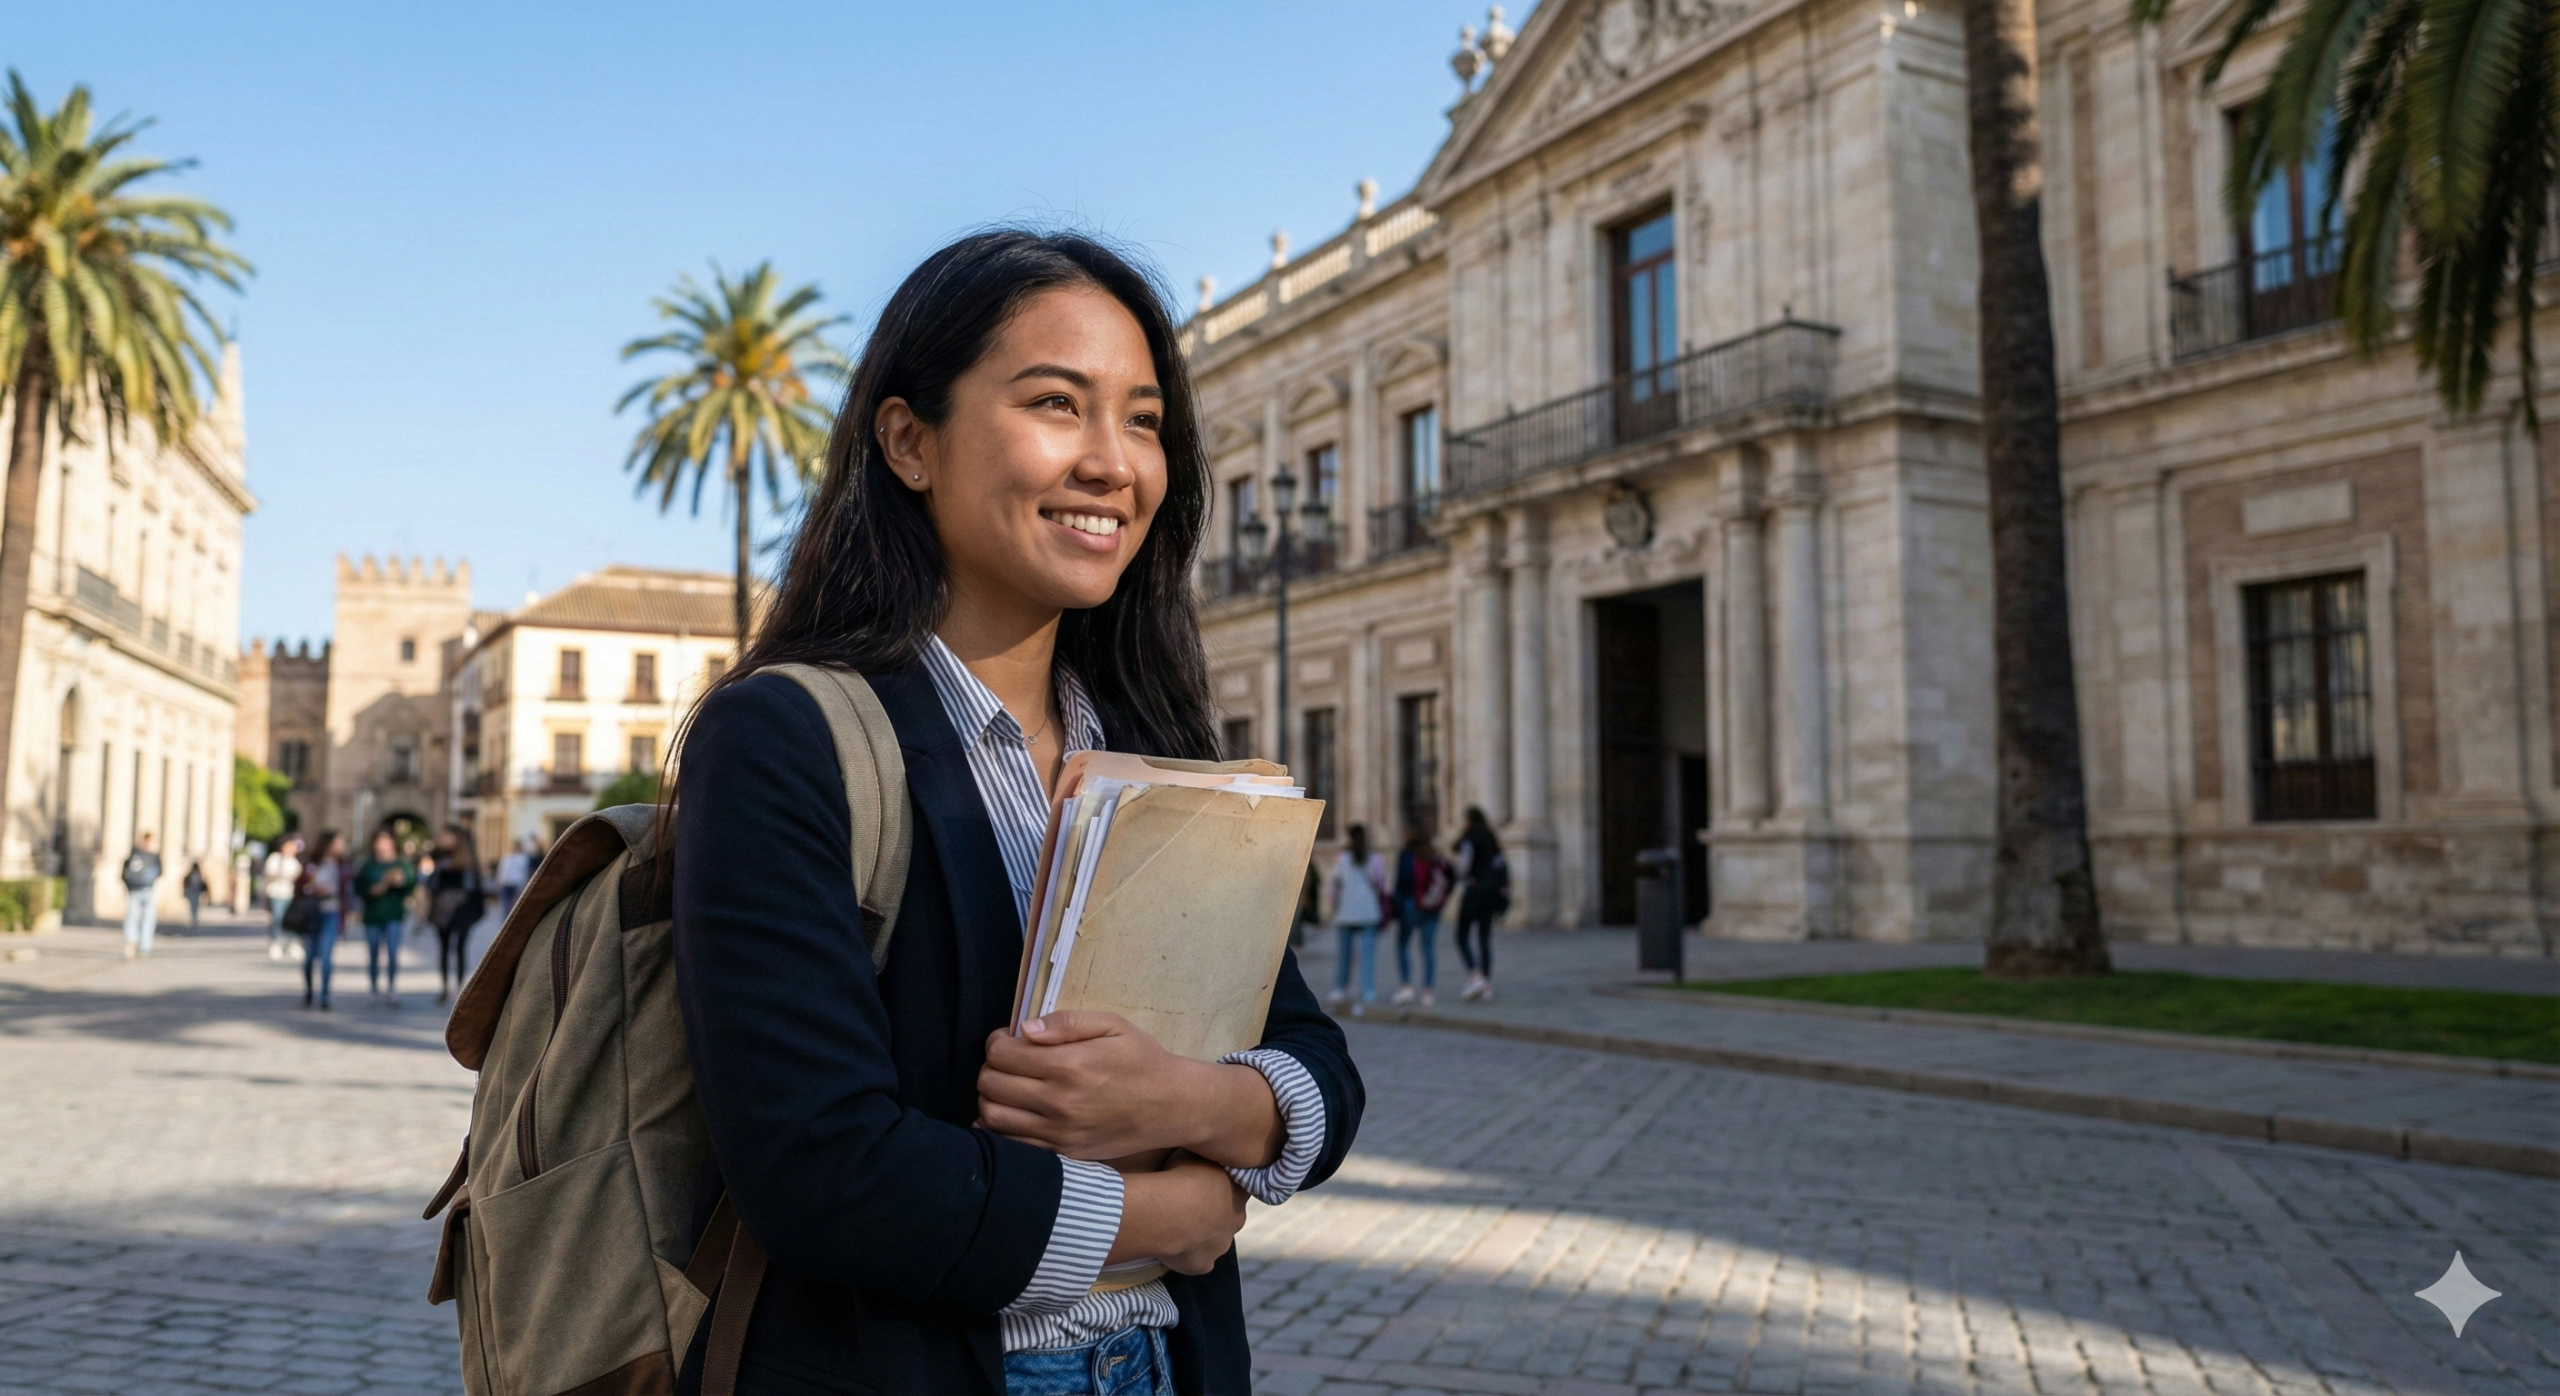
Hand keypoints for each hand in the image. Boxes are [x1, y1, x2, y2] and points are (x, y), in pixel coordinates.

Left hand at [978, 1013, 1285, 1168]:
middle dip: (991, 1068)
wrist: (1172, 1107)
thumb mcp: (1112, 1026)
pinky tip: (1016, 1114)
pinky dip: (1001, 1129)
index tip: (1009, 1039)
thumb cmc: (1142, 1060)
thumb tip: (1024, 1029)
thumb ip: (1066, 1023)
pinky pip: (1011, 1146)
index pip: (1002, 1054)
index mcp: (1069, 1067)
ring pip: (992, 1118)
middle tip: (1008, 1062)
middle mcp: (1058, 1104)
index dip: (997, 1042)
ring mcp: (1058, 1135)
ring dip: (990, 1099)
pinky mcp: (1062, 1155)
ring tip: (1009, 1087)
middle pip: (990, 1085)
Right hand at [1112, 1152, 1246, 1275]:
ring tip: (1174, 1224)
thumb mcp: (1194, 1150)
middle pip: (1228, 1216)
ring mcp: (1220, 1244)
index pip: (1238, 1186)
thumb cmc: (1182, 1173)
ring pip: (1213, 1240)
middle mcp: (1236, 1219)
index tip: (1204, 1180)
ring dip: (1199, 1234)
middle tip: (1187, 1203)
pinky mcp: (1202, 1264)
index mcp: (1238, 1190)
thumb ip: (1201, 1153)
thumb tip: (1199, 1143)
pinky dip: (1187, 1257)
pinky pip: (1197, 1262)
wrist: (1171, 1210)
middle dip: (1212, 1212)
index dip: (1221, 1184)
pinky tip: (1171, 1247)